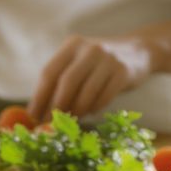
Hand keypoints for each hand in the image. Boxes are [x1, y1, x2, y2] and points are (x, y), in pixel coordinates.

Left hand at [29, 36, 150, 119]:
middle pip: (67, 82)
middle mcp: (89, 49)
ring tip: (71, 121)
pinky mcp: (123, 71)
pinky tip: (91, 111)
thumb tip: (38, 110)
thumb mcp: (79, 62)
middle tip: (50, 124)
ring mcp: (108, 59)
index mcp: (72, 45)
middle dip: (56, 107)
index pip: (49, 72)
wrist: (137, 51)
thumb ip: (60, 80)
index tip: (33, 116)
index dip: (39, 96)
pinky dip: (95, 108)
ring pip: (86, 92)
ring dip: (77, 111)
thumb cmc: (99, 63)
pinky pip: (105, 97)